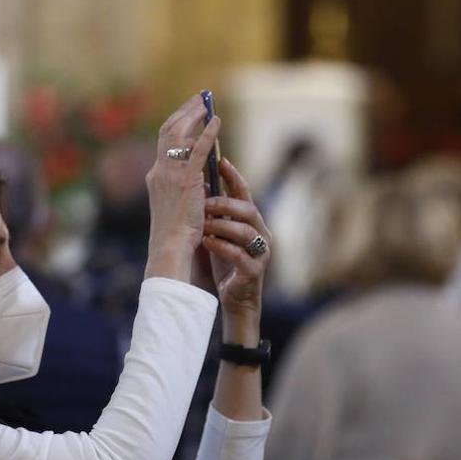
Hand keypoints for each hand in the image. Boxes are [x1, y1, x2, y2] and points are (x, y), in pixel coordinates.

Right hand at [145, 95, 221, 282]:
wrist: (171, 248)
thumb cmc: (178, 233)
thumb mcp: (180, 204)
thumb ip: (188, 186)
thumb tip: (204, 173)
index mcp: (156, 176)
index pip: (164, 142)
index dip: (177, 123)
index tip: (189, 113)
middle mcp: (159, 171)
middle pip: (169, 131)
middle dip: (184, 112)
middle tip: (198, 99)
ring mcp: (171, 174)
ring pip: (179, 133)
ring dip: (193, 115)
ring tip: (205, 103)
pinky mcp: (186, 180)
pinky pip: (197, 149)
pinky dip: (207, 132)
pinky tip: (216, 122)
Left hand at [202, 158, 270, 331]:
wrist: (235, 299)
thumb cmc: (226, 263)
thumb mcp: (219, 233)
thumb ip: (216, 212)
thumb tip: (200, 181)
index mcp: (252, 222)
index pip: (244, 193)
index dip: (234, 176)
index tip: (220, 160)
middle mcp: (261, 234)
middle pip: (248, 209)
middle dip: (225, 204)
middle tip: (204, 203)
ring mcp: (260, 253)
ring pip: (246, 232)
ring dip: (222, 226)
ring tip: (202, 226)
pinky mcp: (254, 272)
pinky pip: (240, 255)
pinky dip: (222, 247)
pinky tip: (206, 243)